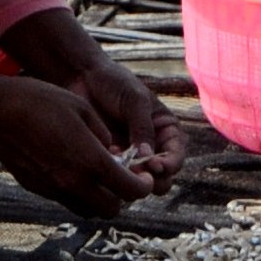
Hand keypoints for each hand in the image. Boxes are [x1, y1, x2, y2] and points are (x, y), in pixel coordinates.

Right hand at [0, 74, 163, 221]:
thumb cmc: (39, 100)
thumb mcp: (82, 108)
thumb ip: (104, 135)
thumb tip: (113, 153)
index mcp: (90, 161)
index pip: (130, 190)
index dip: (144, 186)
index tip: (144, 177)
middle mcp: (73, 182)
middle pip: (111, 210)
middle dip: (122, 197)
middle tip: (122, 179)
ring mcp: (52, 188)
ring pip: (87, 210)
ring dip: (99, 199)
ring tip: (98, 177)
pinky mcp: (36, 188)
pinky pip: (65, 200)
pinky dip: (76, 193)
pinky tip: (72, 171)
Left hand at [69, 53, 183, 172]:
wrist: (83, 78)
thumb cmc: (114, 82)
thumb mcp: (134, 101)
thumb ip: (143, 128)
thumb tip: (148, 156)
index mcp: (167, 132)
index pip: (176, 157)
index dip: (169, 165)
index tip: (155, 166)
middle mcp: (153, 147)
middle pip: (162, 178)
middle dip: (150, 178)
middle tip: (135, 171)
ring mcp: (131, 156)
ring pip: (139, 182)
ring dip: (130, 177)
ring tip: (116, 160)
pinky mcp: (111, 160)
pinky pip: (116, 175)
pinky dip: (112, 171)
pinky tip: (102, 155)